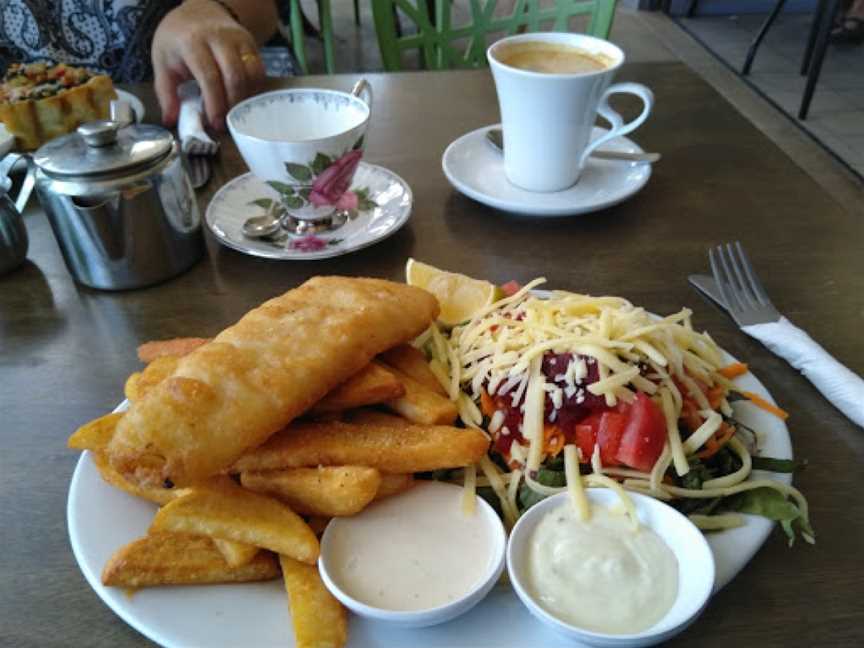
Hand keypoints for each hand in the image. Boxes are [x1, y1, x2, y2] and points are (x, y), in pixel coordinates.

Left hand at [152, 0, 265, 130]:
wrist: (200, 11)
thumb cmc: (179, 38)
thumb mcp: (162, 61)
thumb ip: (166, 92)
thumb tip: (170, 120)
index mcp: (192, 41)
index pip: (209, 76)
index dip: (214, 103)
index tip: (214, 123)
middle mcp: (218, 37)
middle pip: (234, 76)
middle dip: (232, 104)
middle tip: (226, 122)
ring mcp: (238, 39)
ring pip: (251, 74)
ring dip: (245, 99)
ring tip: (235, 112)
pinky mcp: (251, 43)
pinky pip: (259, 71)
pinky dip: (253, 89)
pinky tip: (243, 99)